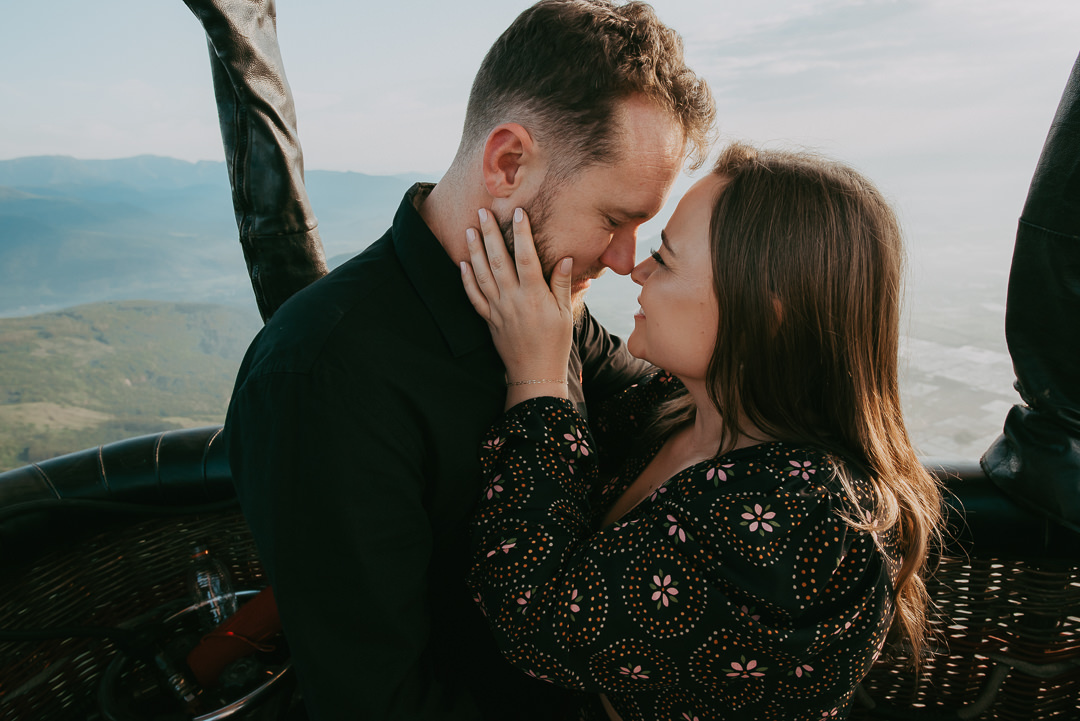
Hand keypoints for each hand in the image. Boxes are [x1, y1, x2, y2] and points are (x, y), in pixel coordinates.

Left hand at [460, 208, 572, 405]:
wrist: (535, 373)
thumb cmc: (555, 343)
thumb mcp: (565, 313)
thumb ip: (562, 284)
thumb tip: (565, 258)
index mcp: (534, 295)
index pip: (526, 257)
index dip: (521, 233)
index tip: (518, 212)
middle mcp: (513, 299)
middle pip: (498, 260)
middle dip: (490, 234)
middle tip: (482, 211)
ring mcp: (498, 309)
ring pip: (482, 275)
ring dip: (474, 251)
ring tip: (469, 230)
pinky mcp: (489, 320)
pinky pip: (474, 297)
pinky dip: (466, 280)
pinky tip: (462, 263)